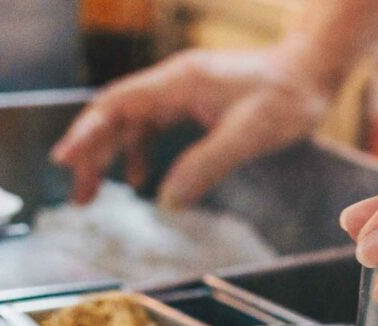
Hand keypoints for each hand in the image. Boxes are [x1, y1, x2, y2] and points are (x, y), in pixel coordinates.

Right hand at [52, 48, 330, 207]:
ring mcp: (184, 90)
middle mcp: (175, 82)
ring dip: (111, 156)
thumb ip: (207, 166)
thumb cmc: (288, 97)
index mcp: (180, 83)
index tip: (63, 161)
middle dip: (91, 153)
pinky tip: (140, 179)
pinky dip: (139, 152)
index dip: (87, 134)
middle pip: (116, 115)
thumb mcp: (249, 135)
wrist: (314, 71)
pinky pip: (154, 126)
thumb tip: (168, 203)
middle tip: (77, 195)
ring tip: (94, 194)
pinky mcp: (196, 102)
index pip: (118, 105)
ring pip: (132, 122)